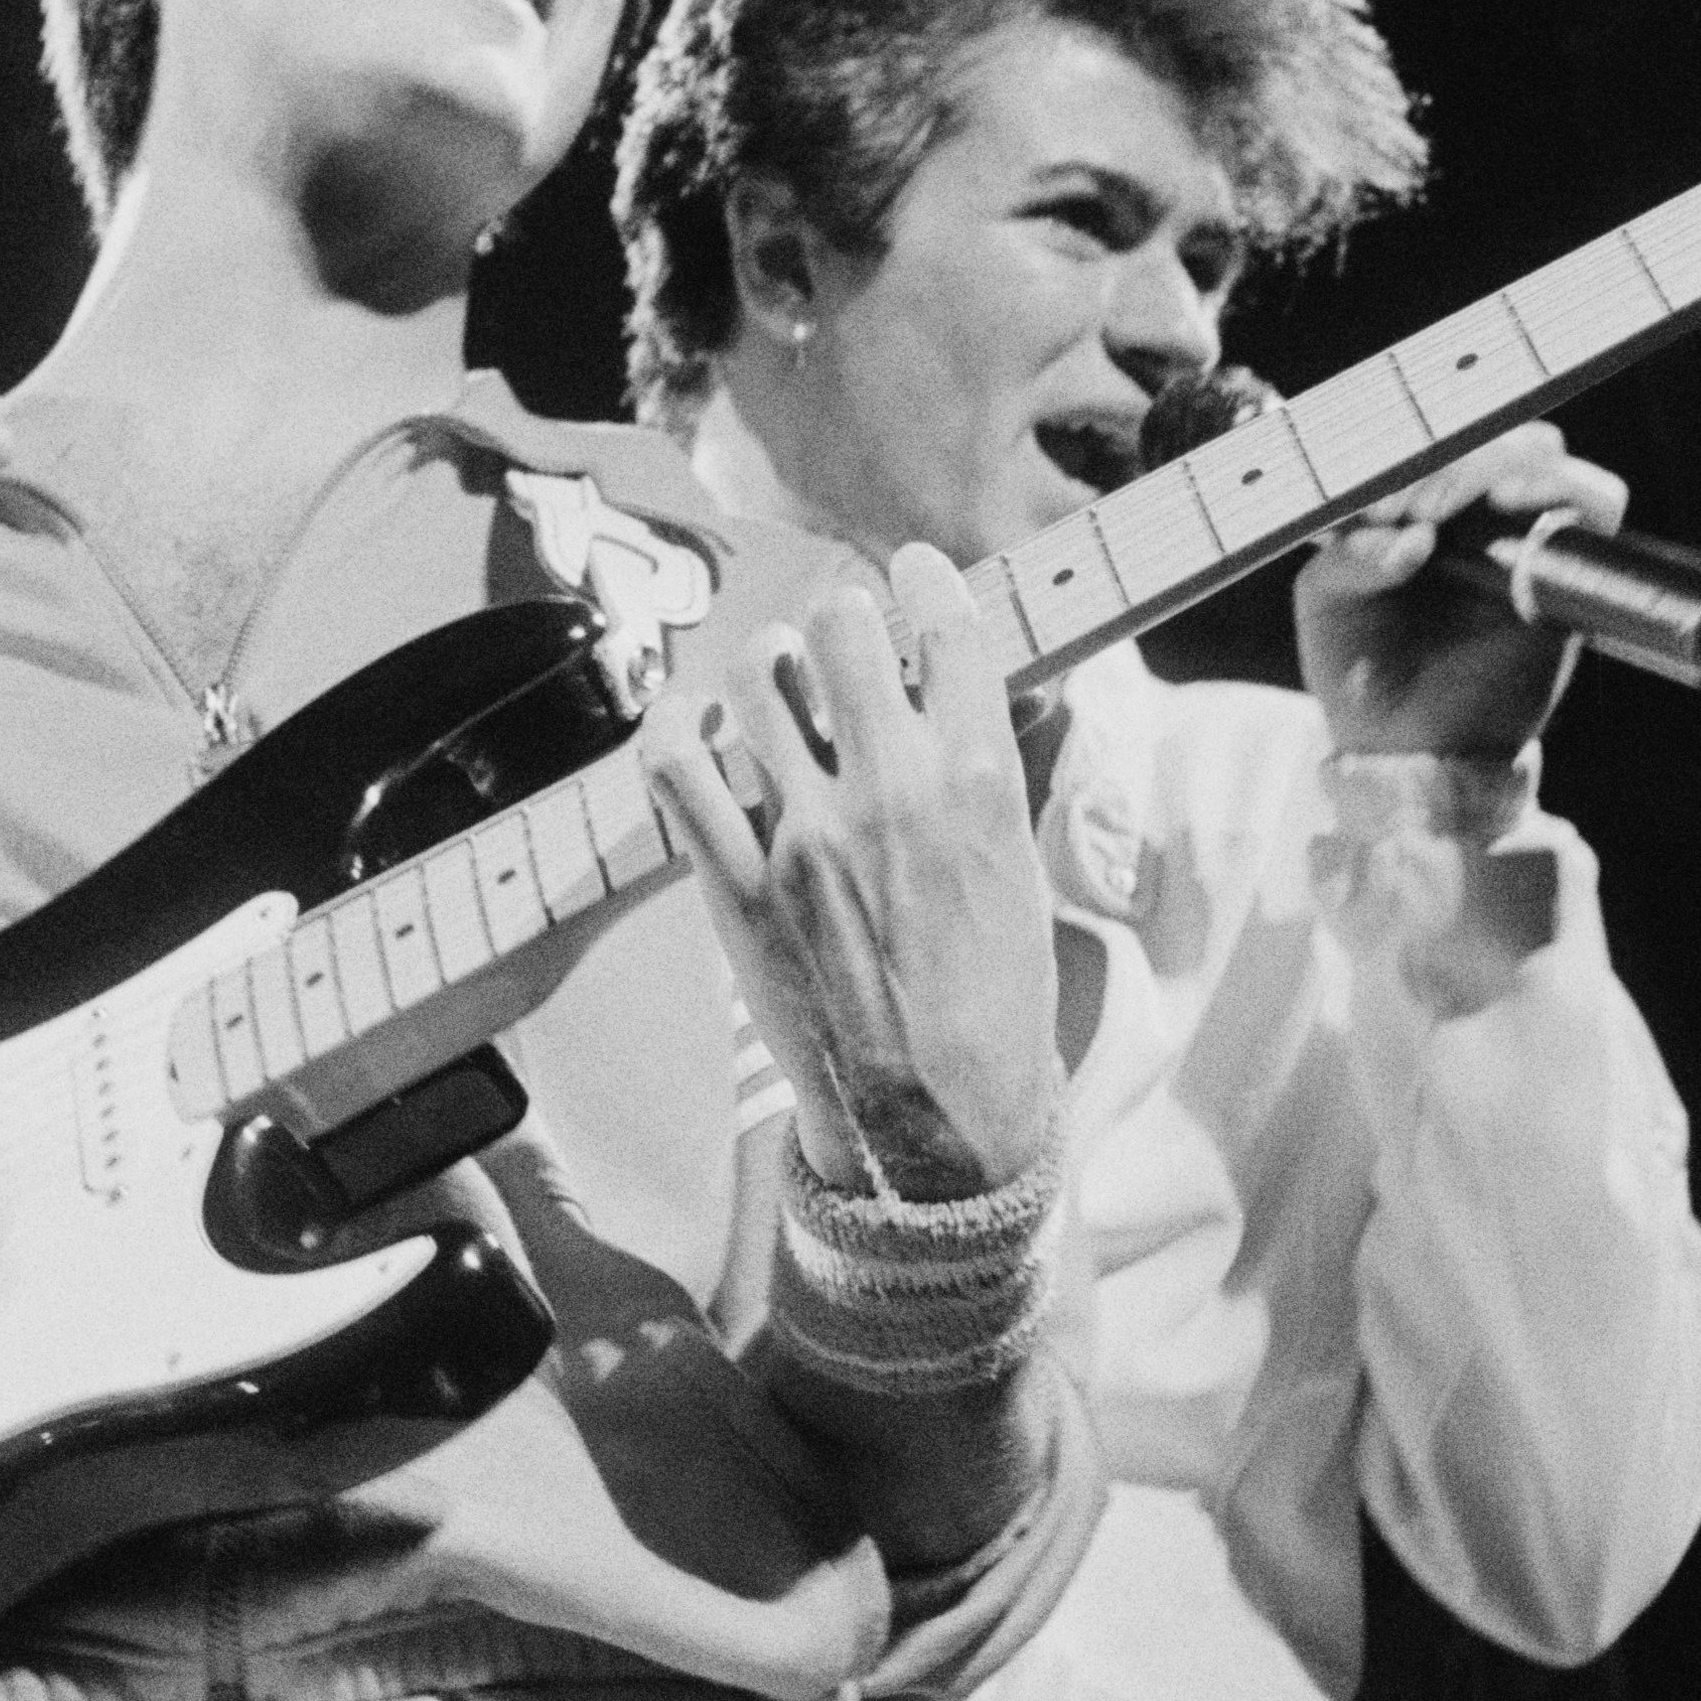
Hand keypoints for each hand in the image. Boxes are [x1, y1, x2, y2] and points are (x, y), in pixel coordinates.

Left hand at [637, 546, 1061, 1199]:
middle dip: (846, 619)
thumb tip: (972, 699)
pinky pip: (676, 766)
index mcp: (980, 783)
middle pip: (844, 625)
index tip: (913, 573)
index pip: (946, 625)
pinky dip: (678, 726)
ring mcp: (803, 833)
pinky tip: (694, 723)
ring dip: (772, 665)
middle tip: (845, 643)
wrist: (936, 1127)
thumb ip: (990, 775)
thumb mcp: (1023, 874)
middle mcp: (889, 790)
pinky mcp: (736, 882)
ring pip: (760, 675)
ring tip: (780, 686)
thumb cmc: (995, 1008)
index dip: (925, 580)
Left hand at [1293, 425, 1629, 757]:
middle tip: (1401, 502)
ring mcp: (1519, 531)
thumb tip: (1408, 539)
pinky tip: (1505, 501)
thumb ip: (1345, 560)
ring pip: (1537, 449)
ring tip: (1432, 510)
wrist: (1410, 751)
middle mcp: (1470, 505)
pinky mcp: (1564, 566)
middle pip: (1484, 429)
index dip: (1400, 440)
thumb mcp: (1325, 606)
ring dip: (1486, 460)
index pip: (1425, 432)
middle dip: (1439, 452)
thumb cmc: (1361, 672)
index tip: (1368, 486)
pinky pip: (1592, 502)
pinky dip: (1559, 484)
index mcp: (1409, 499)